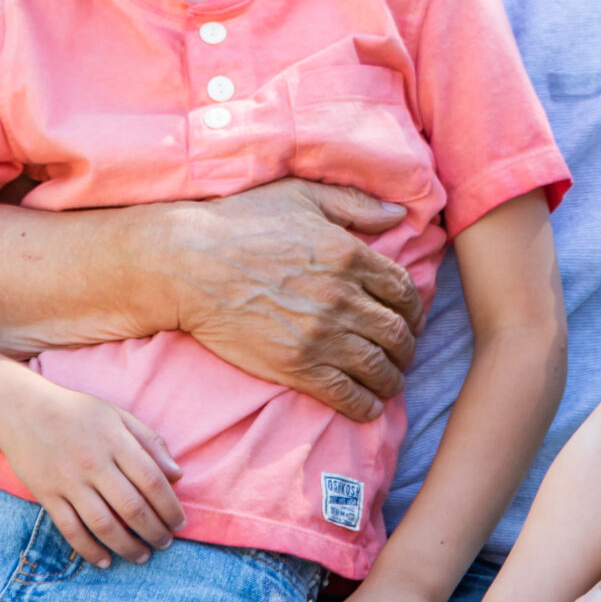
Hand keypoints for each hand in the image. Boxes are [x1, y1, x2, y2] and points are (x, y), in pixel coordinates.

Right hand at [0, 377, 183, 568]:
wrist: (21, 409)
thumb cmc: (75, 411)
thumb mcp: (117, 415)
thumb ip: (150, 442)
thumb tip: (177, 475)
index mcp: (116, 441)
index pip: (152, 481)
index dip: (170, 507)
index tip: (180, 522)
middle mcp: (94, 463)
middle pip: (132, 507)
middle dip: (155, 531)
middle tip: (166, 543)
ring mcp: (69, 482)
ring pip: (104, 525)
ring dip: (128, 546)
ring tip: (142, 556)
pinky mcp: (47, 495)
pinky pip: (71, 530)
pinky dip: (89, 550)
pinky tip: (105, 561)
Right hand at [169, 180, 424, 421]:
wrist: (187, 264)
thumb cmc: (239, 223)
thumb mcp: (301, 196)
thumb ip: (355, 204)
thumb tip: (400, 212)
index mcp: (349, 254)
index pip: (404, 290)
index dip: (414, 308)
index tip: (410, 318)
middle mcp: (342, 296)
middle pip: (397, 332)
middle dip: (407, 346)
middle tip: (403, 353)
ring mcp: (321, 334)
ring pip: (378, 366)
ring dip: (391, 378)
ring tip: (389, 381)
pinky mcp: (296, 365)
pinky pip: (346, 393)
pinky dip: (365, 405)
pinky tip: (368, 406)